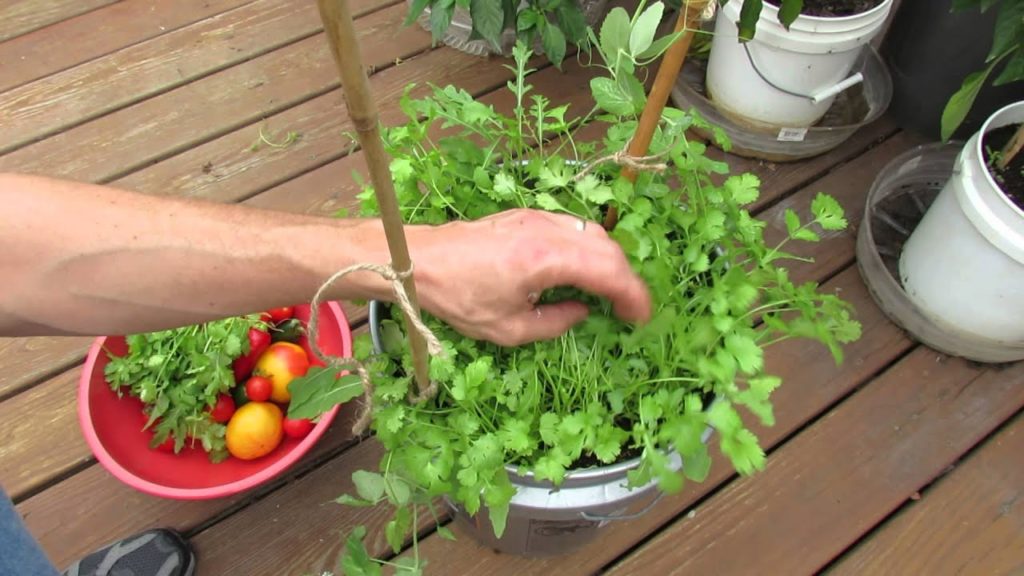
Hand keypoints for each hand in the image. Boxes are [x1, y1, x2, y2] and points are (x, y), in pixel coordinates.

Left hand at [408, 209, 650, 345]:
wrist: (419, 259)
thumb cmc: (458, 298)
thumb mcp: (509, 328)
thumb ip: (555, 323)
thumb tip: (582, 311)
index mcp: (546, 258)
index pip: (608, 271)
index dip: (632, 295)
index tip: (640, 317)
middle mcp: (548, 230)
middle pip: (607, 248)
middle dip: (626, 280)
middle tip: (629, 309)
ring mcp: (537, 217)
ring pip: (593, 233)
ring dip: (609, 261)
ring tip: (610, 291)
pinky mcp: (526, 215)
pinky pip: (573, 228)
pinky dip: (589, 248)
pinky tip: (583, 270)